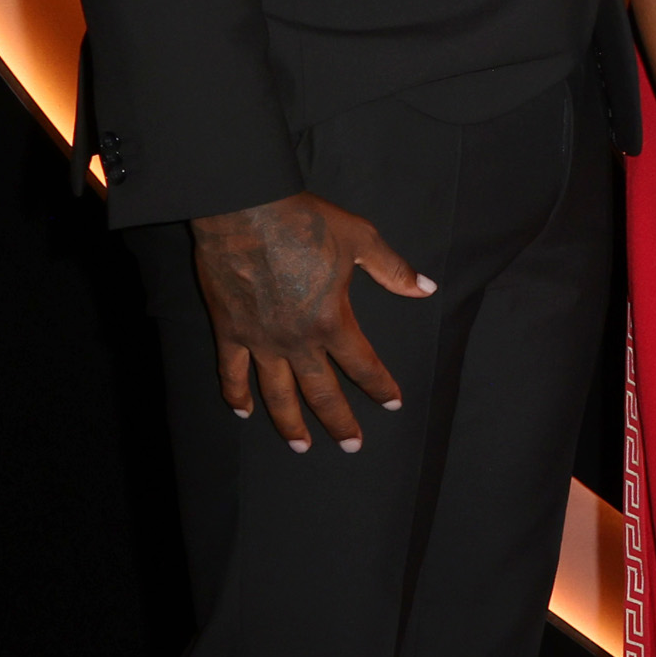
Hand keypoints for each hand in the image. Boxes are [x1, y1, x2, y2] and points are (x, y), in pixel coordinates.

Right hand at [185, 192, 429, 453]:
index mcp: (332, 321)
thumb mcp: (361, 240)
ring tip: (301, 447)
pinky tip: (243, 412)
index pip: (363, 365)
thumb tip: (426, 288)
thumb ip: (393, 270)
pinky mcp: (229, 330)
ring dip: (289, 423)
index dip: (379, 386)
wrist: (245, 209)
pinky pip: (231, 371)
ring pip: (277, 393)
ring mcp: (260, 339)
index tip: (392, 404)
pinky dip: (235, 393)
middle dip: (339, 422)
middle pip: (321, 392)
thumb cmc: (306, 222)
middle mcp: (297, 340)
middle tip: (351, 446)